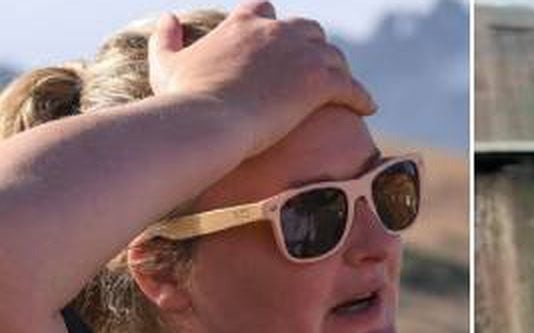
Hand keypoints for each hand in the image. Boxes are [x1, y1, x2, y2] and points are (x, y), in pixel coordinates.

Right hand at [147, 1, 376, 156]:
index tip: (279, 44)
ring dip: (339, 71)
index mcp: (243, 23)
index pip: (264, 9)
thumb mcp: (166, 64)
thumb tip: (168, 18)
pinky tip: (367, 109)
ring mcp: (301, 54)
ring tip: (345, 90)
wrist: (209, 120)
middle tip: (317, 70)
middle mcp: (275, 31)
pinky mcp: (320, 81)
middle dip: (314, 48)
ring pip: (333, 55)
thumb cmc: (186, 100)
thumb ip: (165, 38)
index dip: (274, 26)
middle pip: (308, 30)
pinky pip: (351, 86)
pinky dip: (361, 96)